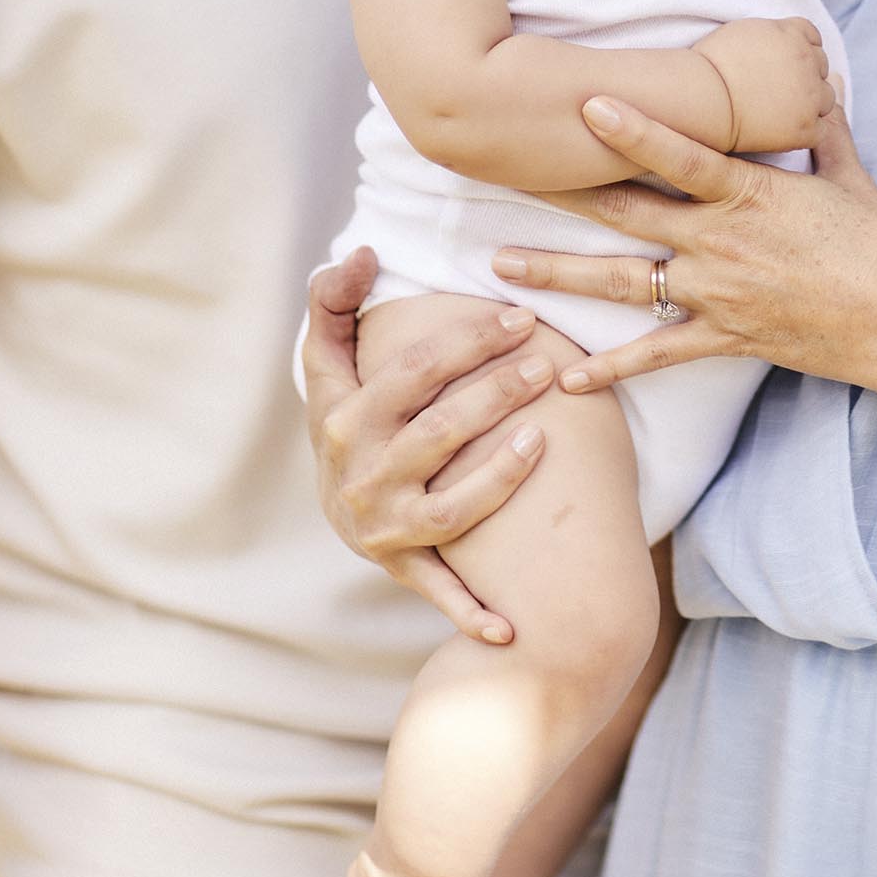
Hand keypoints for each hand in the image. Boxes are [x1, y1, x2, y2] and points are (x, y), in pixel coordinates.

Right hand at [302, 248, 553, 643]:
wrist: (334, 499)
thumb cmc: (348, 411)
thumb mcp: (329, 356)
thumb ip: (336, 298)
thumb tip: (364, 251)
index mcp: (345, 416)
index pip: (413, 371)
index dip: (468, 339)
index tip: (520, 317)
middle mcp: (360, 474)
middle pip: (438, 431)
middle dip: (496, 394)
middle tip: (546, 365)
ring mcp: (382, 524)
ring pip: (449, 505)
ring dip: (498, 478)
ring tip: (545, 440)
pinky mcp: (401, 565)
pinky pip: (438, 590)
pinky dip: (470, 612)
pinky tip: (511, 625)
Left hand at [493, 100, 876, 395]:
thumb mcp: (847, 173)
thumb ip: (820, 125)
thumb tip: (817, 74)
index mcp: (749, 193)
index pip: (680, 154)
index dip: (631, 129)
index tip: (583, 104)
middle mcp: (720, 242)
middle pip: (626, 212)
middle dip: (560, 193)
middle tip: (503, 174)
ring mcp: (716, 293)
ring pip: (621, 282)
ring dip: (557, 274)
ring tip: (500, 267)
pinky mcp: (724, 338)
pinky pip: (656, 354)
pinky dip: (611, 368)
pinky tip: (566, 379)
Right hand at [697, 16, 836, 152]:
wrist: (701, 99)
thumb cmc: (711, 66)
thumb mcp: (745, 31)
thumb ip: (774, 34)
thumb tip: (781, 41)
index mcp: (794, 33)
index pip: (813, 39)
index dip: (799, 52)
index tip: (783, 65)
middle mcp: (808, 61)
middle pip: (821, 67)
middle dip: (805, 77)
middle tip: (778, 90)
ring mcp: (811, 95)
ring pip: (826, 99)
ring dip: (810, 104)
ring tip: (780, 112)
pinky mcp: (807, 127)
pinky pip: (819, 129)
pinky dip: (805, 131)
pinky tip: (782, 131)